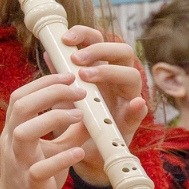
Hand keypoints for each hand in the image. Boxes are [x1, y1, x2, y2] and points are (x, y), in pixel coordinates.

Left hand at [55, 26, 150, 186]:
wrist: (83, 153)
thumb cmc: (76, 120)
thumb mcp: (65, 96)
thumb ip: (62, 76)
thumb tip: (49, 52)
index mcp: (101, 69)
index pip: (99, 42)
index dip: (84, 34)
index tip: (64, 39)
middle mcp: (117, 81)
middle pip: (121, 52)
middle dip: (99, 49)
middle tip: (76, 58)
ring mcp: (126, 99)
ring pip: (132, 75)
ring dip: (110, 72)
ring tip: (86, 77)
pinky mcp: (130, 123)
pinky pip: (139, 112)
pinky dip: (137, 107)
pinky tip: (134, 103)